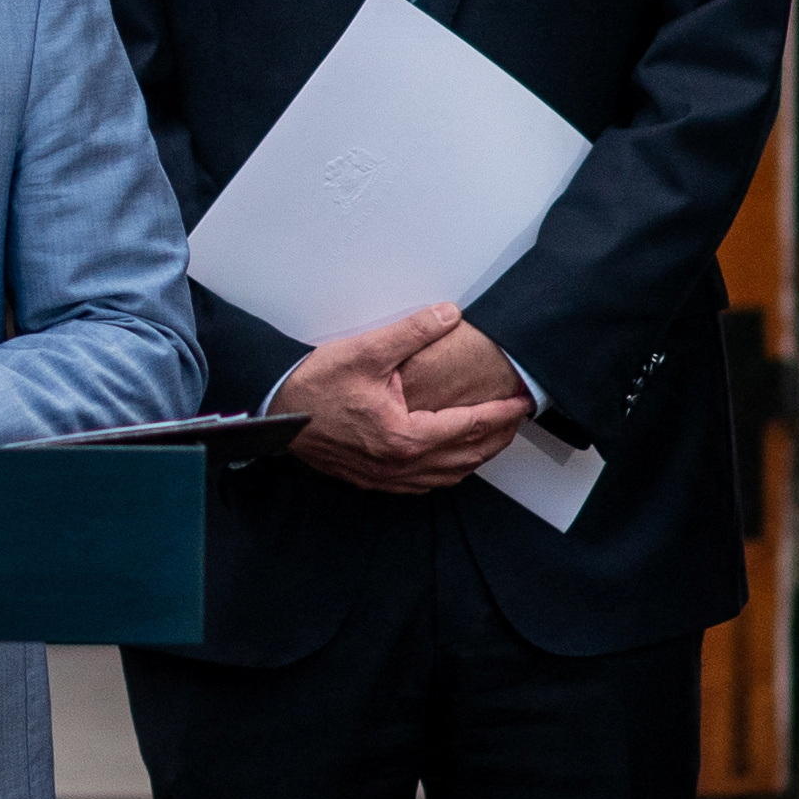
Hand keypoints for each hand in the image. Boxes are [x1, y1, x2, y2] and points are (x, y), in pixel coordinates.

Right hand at [273, 301, 533, 492]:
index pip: (470, 426)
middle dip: (497, 438)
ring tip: (492, 437)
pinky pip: (424, 484)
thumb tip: (449, 314)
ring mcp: (386, 477)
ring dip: (476, 457)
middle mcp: (400, 464)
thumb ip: (413, 331)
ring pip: (448, 476)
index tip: (522, 402)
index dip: (501, 413)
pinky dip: (448, 471)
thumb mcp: (367, 350)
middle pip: (467, 457)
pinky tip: (450, 458)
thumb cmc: (315, 385)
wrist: (276, 412)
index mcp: (406, 436)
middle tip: (516, 418)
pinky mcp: (372, 479)